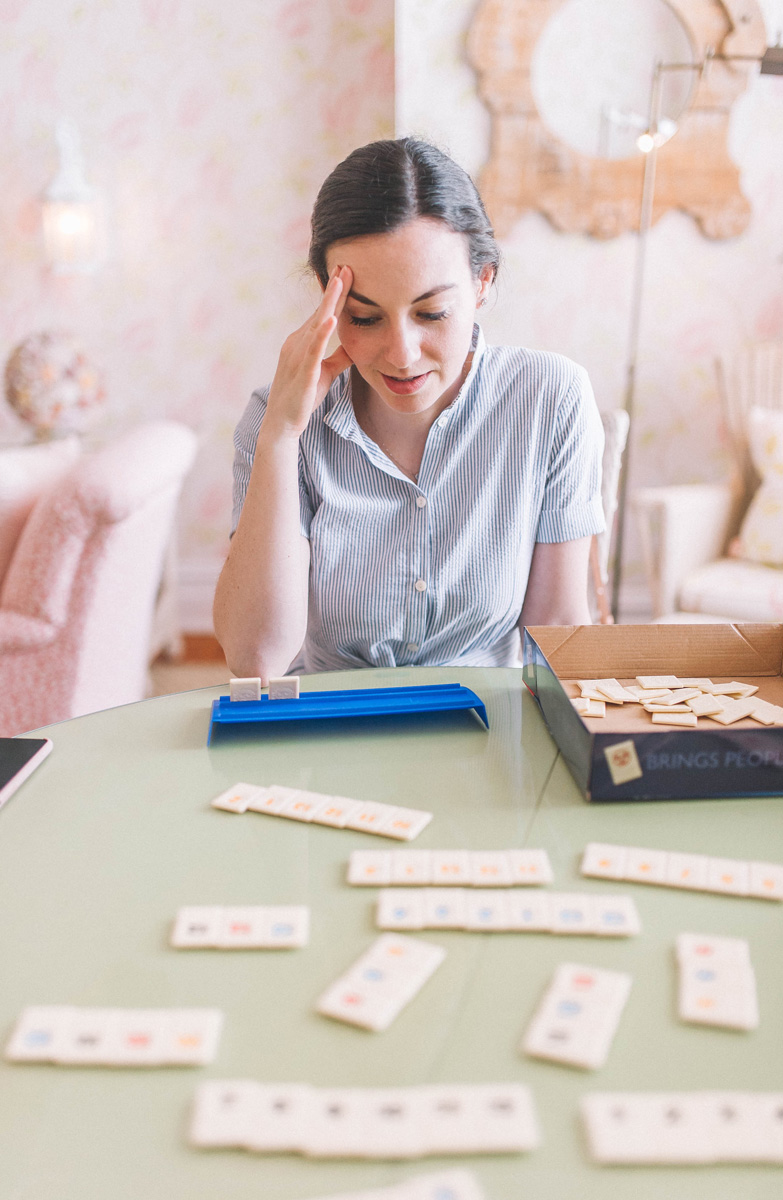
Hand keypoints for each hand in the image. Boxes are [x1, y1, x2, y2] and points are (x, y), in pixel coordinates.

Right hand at [264, 265, 353, 438]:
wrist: (283, 423)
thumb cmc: (303, 397)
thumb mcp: (326, 372)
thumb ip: (339, 357)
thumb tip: (355, 345)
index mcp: (303, 341)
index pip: (322, 313)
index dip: (335, 294)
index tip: (345, 272)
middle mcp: (297, 343)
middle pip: (320, 311)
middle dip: (333, 288)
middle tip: (346, 264)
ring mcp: (298, 356)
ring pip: (316, 323)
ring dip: (329, 301)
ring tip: (340, 279)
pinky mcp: (303, 372)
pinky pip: (314, 350)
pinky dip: (322, 333)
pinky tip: (331, 319)